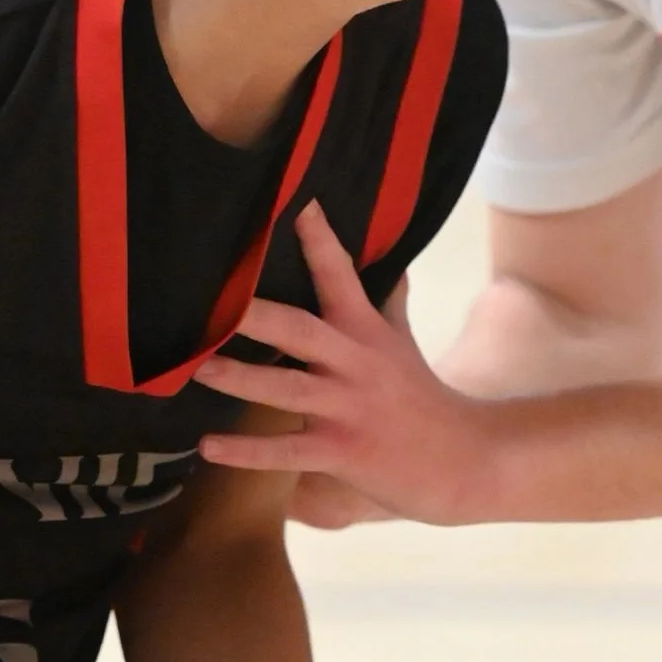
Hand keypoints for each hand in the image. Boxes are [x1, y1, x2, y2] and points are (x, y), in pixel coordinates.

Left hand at [197, 205, 501, 525]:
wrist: (463, 458)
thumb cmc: (422, 396)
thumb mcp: (404, 341)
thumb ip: (389, 301)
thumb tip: (392, 261)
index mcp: (366, 331)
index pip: (340, 276)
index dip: (319, 241)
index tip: (298, 204)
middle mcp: (354, 363)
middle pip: (301, 330)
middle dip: (257, 315)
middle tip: (214, 300)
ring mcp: (346, 408)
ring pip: (287, 389)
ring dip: (241, 380)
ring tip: (198, 370)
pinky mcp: (341, 452)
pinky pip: (287, 452)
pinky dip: (247, 453)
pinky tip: (208, 447)